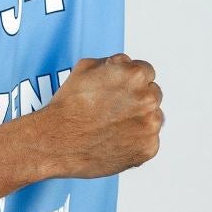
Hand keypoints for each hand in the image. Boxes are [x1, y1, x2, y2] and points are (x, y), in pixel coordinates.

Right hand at [35, 53, 163, 178]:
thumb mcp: (85, 67)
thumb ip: (113, 62)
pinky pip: (149, 141)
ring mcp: (150, 126)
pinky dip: (136, 141)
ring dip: (140, 120)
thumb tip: (125, 64)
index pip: (147, 72)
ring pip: (153, 118)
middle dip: (138, 99)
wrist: (58, 141)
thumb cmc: (69, 105)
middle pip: (153, 94)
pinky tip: (116, 140)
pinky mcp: (148, 149)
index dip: (131, 80)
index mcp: (135, 76)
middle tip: (115, 109)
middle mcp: (147, 99)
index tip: (121, 89)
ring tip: (113, 126)